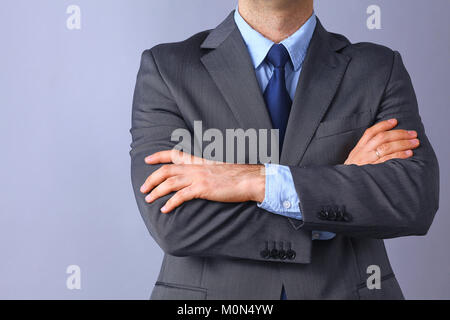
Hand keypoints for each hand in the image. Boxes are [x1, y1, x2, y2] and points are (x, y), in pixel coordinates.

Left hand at [140, 150, 264, 212]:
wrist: (251, 179)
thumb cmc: (238, 177)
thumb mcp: (218, 169)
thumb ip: (206, 171)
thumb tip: (200, 178)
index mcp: (199, 161)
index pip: (174, 154)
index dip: (158, 156)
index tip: (147, 159)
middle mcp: (196, 167)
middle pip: (167, 170)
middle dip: (152, 178)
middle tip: (143, 187)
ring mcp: (199, 177)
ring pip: (170, 182)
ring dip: (156, 191)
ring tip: (148, 199)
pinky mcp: (203, 189)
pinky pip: (181, 196)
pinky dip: (170, 203)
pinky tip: (164, 209)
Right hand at [344, 118, 419, 165]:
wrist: (347, 185)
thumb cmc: (354, 172)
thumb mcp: (355, 159)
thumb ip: (366, 151)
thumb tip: (383, 142)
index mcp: (359, 149)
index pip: (370, 132)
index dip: (383, 125)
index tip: (395, 121)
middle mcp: (363, 153)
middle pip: (382, 137)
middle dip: (399, 133)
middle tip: (412, 133)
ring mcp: (368, 161)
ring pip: (386, 147)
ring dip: (403, 143)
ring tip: (415, 142)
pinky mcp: (374, 170)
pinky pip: (388, 160)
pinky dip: (399, 155)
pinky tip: (408, 153)